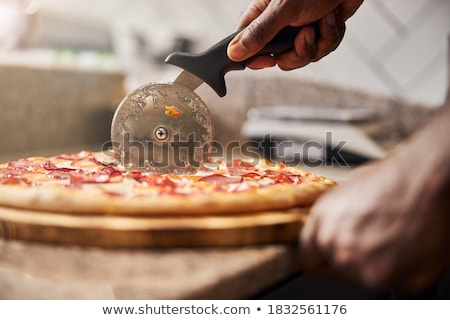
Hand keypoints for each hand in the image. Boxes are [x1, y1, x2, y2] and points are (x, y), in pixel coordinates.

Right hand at [227, 0, 362, 69]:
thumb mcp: (283, 10)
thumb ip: (259, 33)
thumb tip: (233, 53)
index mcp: (262, 16)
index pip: (248, 46)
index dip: (257, 59)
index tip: (269, 61)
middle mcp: (279, 25)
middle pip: (280, 59)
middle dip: (298, 53)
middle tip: (306, 34)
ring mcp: (300, 30)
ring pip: (303, 57)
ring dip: (319, 42)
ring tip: (325, 20)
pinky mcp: (320, 32)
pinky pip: (322, 49)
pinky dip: (331, 36)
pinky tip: (333, 18)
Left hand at [299, 105, 449, 292]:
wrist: (428, 179)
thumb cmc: (392, 179)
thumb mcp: (343, 195)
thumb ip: (329, 222)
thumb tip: (326, 234)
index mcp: (322, 226)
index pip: (307, 259)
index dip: (320, 256)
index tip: (328, 256)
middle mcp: (339, 250)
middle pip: (336, 269)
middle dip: (351, 257)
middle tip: (372, 237)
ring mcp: (366, 269)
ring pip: (363, 278)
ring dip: (375, 264)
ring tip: (392, 236)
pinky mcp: (395, 281)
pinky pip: (392, 283)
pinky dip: (400, 271)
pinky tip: (406, 245)